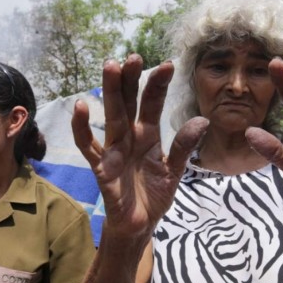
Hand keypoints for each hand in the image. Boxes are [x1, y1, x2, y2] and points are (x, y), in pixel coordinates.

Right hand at [72, 55, 207, 240]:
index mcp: (148, 135)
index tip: (168, 64)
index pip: (151, 104)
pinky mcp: (100, 166)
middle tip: (133, 56)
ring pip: (111, 116)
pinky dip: (81, 128)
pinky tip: (80, 107)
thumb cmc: (154, 195)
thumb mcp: (174, 171)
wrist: (139, 225)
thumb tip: (202, 120)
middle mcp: (130, 137)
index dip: (158, 85)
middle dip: (130, 80)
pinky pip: (87, 145)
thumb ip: (183, 147)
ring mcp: (114, 150)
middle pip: (129, 103)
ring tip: (110, 67)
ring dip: (110, 92)